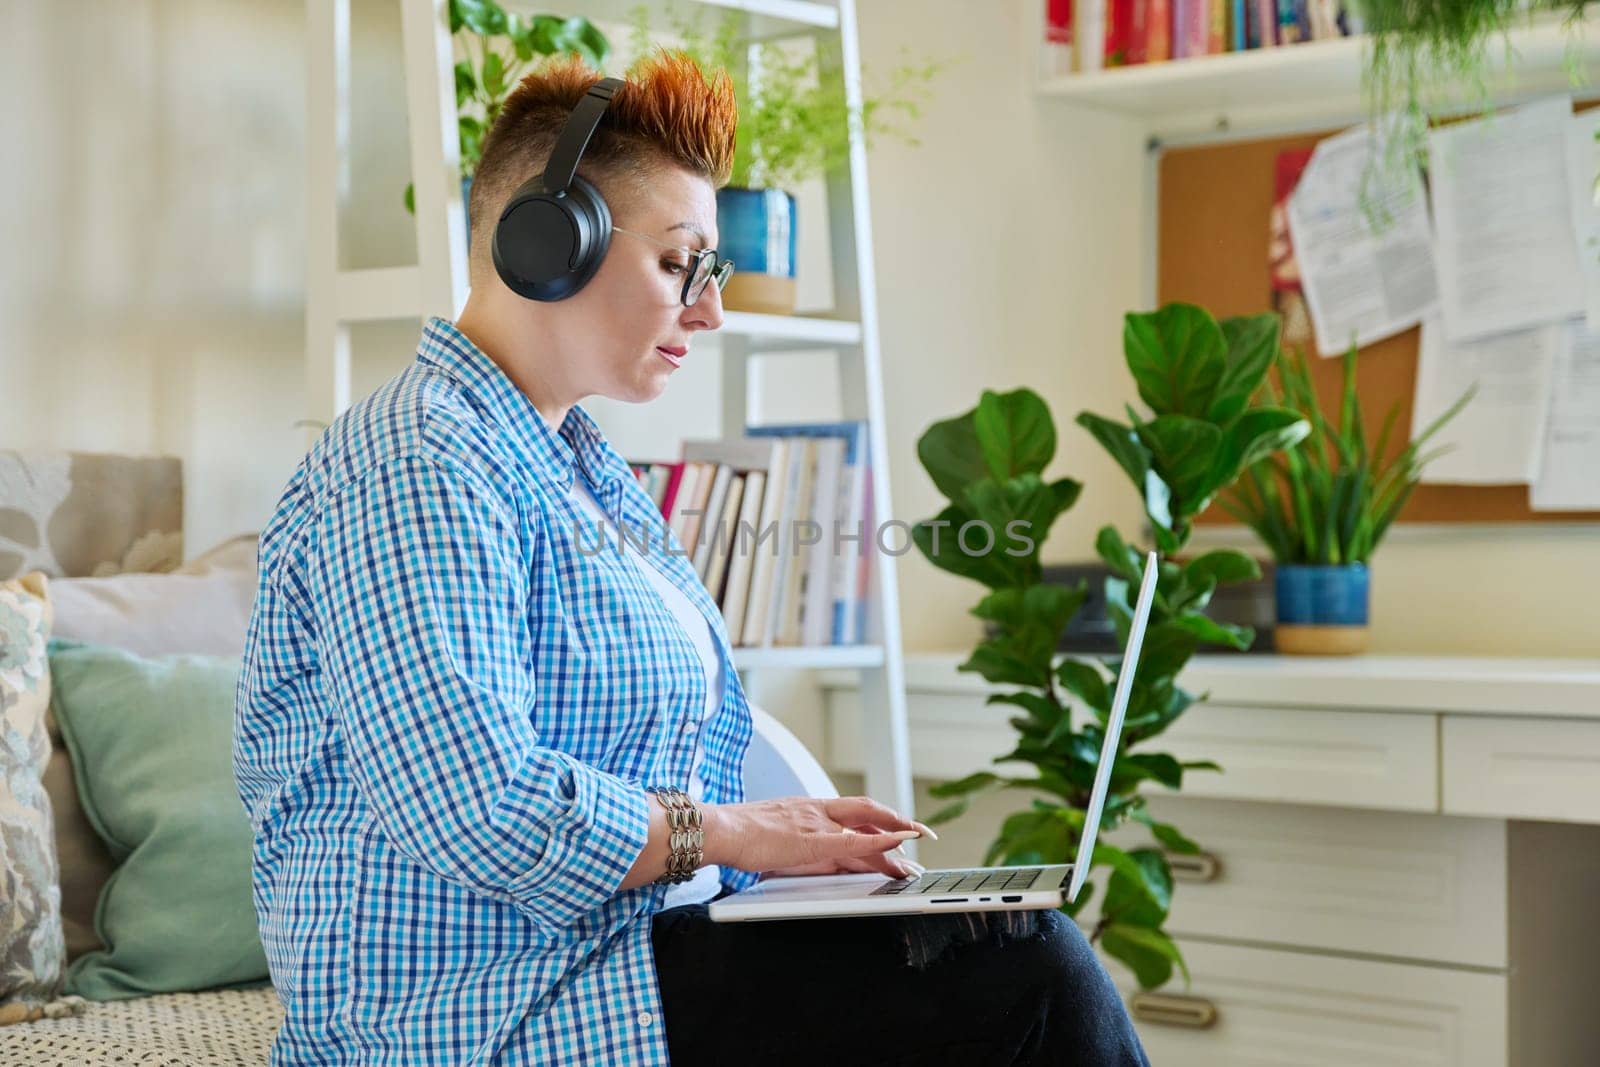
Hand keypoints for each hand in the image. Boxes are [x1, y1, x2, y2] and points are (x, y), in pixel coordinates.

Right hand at [702, 796, 934, 880]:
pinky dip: (881, 842)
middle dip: (897, 822)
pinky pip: (855, 841)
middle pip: (867, 812)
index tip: (895, 826)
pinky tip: (899, 845)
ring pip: (867, 830)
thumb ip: (790, 844)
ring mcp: (817, 824)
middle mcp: (817, 811)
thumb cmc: (737, 836)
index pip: (851, 811)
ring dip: (896, 842)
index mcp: (806, 809)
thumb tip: (796, 858)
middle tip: (921, 834)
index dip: (877, 819)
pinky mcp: (814, 840)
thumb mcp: (772, 837)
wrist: (720, 829)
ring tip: (916, 856)